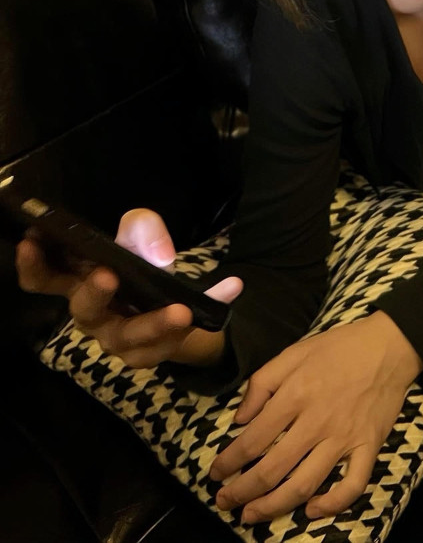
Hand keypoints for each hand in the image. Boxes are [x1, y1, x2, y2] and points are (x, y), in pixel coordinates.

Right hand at [16, 208, 242, 368]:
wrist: (173, 301)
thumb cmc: (140, 265)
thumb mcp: (141, 235)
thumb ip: (142, 229)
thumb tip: (160, 255)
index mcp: (80, 282)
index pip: (43, 279)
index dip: (34, 265)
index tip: (33, 241)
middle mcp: (93, 315)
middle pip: (84, 311)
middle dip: (94, 293)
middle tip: (108, 276)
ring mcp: (120, 339)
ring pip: (132, 336)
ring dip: (155, 322)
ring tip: (181, 309)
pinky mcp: (152, 352)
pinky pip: (175, 339)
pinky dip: (207, 309)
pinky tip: (231, 288)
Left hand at [209, 310, 422, 523]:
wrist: (388, 345)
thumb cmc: (338, 347)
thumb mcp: (293, 352)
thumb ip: (262, 382)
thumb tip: (240, 419)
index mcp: (295, 395)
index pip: (253, 439)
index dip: (229, 462)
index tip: (215, 474)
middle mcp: (316, 422)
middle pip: (273, 469)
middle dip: (242, 491)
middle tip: (225, 502)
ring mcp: (345, 438)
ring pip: (305, 484)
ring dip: (274, 506)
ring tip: (253, 515)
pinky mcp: (369, 447)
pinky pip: (352, 485)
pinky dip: (332, 505)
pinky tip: (311, 511)